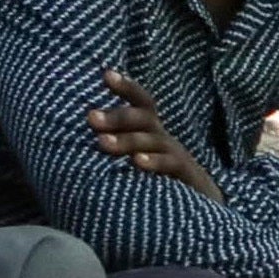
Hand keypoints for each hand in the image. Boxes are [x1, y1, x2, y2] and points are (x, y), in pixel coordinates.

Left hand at [89, 69, 218, 194]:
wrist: (201, 201)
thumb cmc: (157, 178)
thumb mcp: (138, 156)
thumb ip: (115, 144)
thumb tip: (77, 138)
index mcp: (150, 130)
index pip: (141, 102)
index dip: (127, 87)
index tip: (107, 75)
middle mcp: (162, 137)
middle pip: (143, 118)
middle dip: (116, 117)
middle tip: (91, 118)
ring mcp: (175, 154)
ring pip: (151, 140)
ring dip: (126, 140)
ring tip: (102, 143)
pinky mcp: (185, 174)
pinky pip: (169, 164)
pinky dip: (154, 162)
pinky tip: (137, 162)